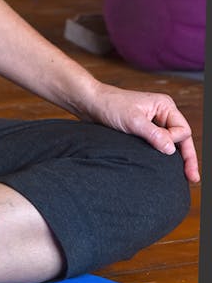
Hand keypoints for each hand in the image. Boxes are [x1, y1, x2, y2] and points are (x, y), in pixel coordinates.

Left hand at [82, 81, 198, 183]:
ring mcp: (153, 122)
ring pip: (171, 143)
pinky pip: (159, 145)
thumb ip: (153, 134)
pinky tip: (165, 168)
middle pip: (181, 138)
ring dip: (174, 158)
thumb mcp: (132, 121)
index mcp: (164, 106)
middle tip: (192, 178)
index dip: (175, 142)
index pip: (182, 130)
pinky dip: (162, 156)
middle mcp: (162, 113)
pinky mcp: (144, 131)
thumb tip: (171, 150)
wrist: (90, 103)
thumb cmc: (110, 105)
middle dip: (187, 157)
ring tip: (183, 177)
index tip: (162, 147)